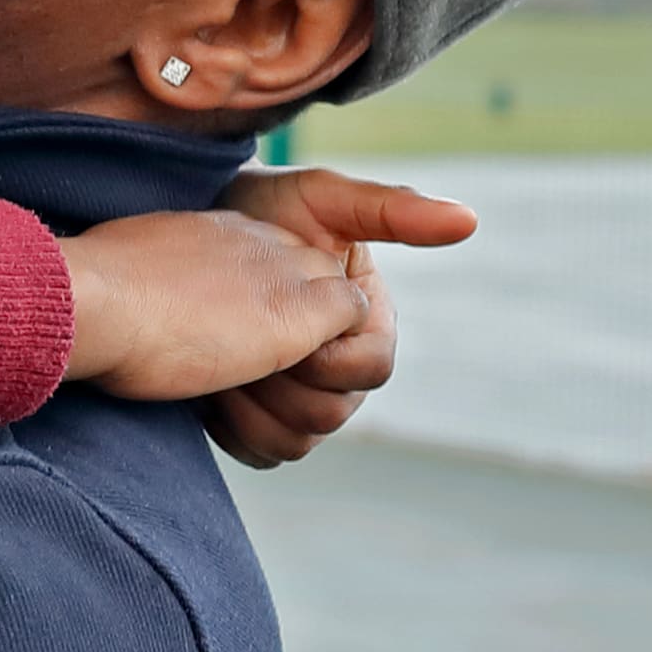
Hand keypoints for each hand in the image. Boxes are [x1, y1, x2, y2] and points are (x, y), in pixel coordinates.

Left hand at [190, 167, 468, 467]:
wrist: (184, 245)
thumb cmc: (258, 209)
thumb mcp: (319, 197)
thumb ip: (390, 208)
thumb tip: (467, 220)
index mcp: (366, 324)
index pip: (371, 368)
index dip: (325, 354)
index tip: (281, 323)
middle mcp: (340, 367)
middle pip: (333, 414)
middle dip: (281, 377)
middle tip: (237, 338)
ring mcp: (299, 396)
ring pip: (297, 441)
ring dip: (252, 405)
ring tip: (220, 360)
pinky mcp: (257, 419)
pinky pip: (261, 454)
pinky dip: (233, 430)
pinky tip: (209, 387)